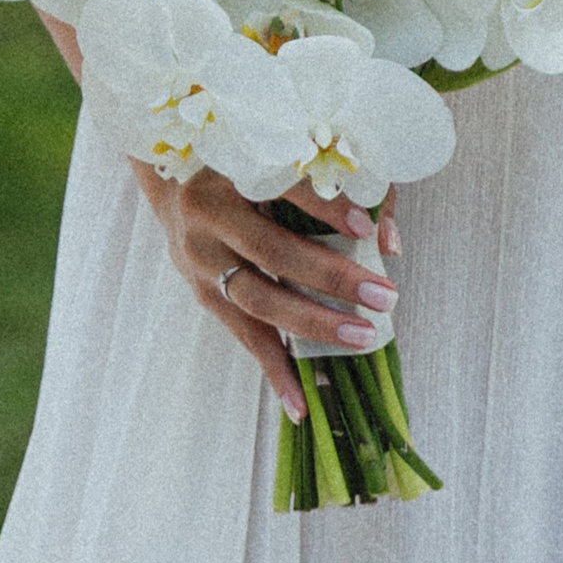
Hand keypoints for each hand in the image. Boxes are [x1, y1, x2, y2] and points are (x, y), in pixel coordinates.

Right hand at [131, 161, 398, 423]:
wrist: (175, 182)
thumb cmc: (250, 165)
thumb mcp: (290, 159)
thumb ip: (345, 188)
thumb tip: (387, 241)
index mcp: (231, 165)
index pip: (283, 186)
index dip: (324, 208)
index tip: (365, 228)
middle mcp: (208, 212)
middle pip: (273, 251)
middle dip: (332, 278)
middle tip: (383, 297)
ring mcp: (200, 257)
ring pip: (257, 298)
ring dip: (313, 322)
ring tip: (361, 337)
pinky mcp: (202, 292)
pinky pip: (243, 335)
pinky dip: (274, 370)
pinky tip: (301, 403)